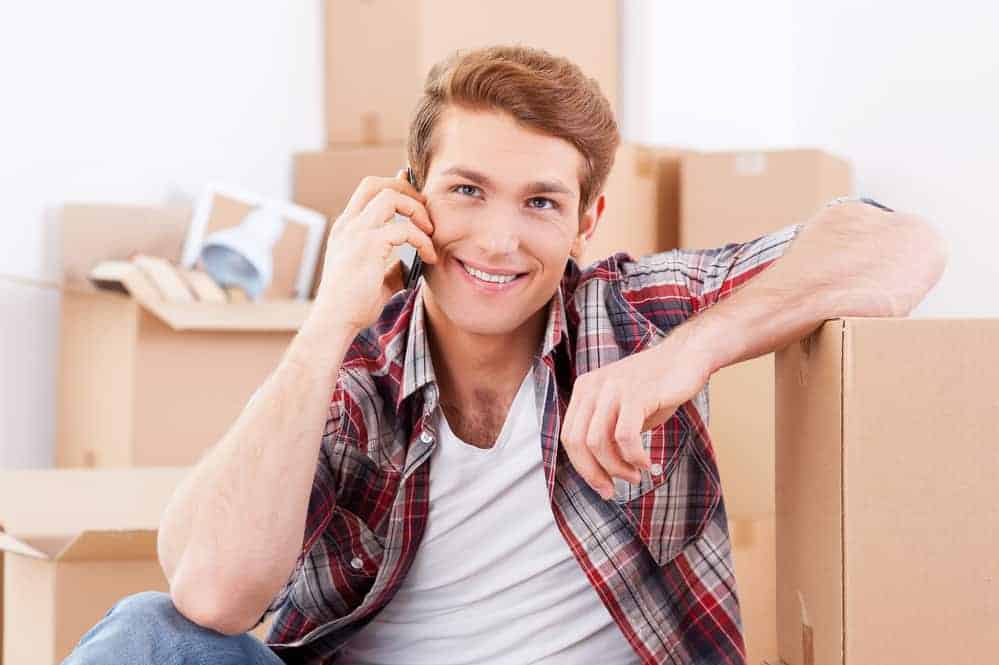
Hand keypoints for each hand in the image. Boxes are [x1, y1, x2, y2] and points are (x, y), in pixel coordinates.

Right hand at [313, 169, 437, 333]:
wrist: (334, 322)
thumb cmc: (352, 306)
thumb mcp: (374, 280)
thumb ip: (389, 267)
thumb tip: (407, 264)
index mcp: (346, 229)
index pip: (368, 191)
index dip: (394, 185)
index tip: (416, 197)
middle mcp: (348, 225)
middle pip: (378, 184)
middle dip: (408, 190)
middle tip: (426, 214)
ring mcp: (356, 233)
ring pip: (391, 197)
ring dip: (417, 210)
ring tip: (430, 232)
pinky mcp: (368, 246)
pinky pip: (404, 229)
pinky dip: (422, 240)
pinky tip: (429, 257)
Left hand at [559, 332, 713, 499]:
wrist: (686, 357)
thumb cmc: (656, 388)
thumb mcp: (622, 410)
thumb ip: (606, 433)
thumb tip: (598, 473)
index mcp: (584, 389)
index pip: (569, 436)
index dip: (582, 467)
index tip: (601, 486)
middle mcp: (593, 387)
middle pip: (578, 442)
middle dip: (594, 473)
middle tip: (613, 490)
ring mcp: (613, 389)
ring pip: (598, 442)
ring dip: (617, 468)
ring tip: (635, 475)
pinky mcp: (636, 394)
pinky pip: (625, 437)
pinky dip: (634, 457)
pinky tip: (646, 463)